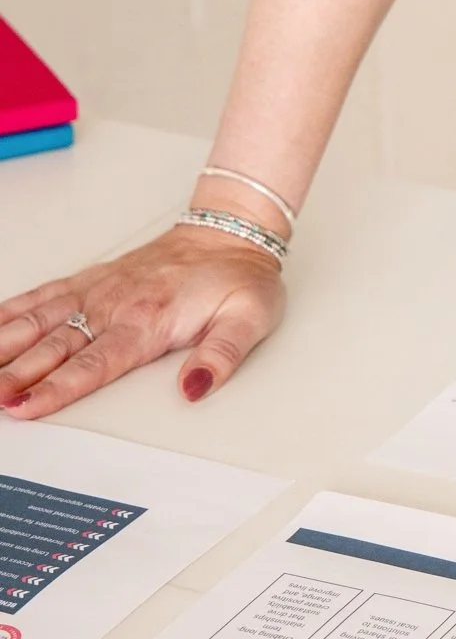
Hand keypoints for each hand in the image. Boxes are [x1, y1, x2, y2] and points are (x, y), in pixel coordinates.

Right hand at [0, 226, 286, 417]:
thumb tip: (194, 389)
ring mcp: (98, 290)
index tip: (25, 405)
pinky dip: (11, 310)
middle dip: (17, 373)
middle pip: (56, 346)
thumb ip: (221, 356)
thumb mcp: (249, 318)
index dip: (56, 387)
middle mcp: (115, 304)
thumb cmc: (238, 277)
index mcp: (148, 320)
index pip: (94, 363)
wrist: (230, 232)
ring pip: (40, 319)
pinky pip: (44, 295)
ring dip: (5, 343)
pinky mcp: (91, 280)